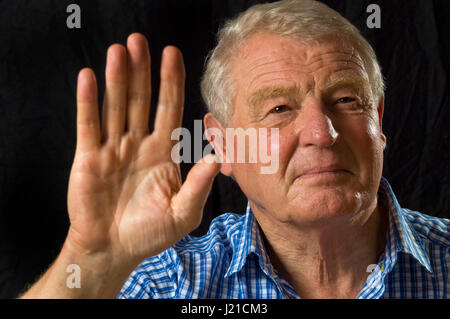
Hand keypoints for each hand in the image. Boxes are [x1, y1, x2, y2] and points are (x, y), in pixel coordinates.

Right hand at [67, 33, 219, 268]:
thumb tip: (219, 158)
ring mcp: (113, 148)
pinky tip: (88, 77)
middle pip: (141, 100)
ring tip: (118, 51)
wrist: (114, 250)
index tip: (173, 54)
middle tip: (140, 40)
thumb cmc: (151, 233)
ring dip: (116, 78)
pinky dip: (88, 102)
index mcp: (163, 152)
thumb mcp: (183, 212)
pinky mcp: (88, 158)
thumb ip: (198, 185)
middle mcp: (138, 144)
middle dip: (142, 70)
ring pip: (115, 106)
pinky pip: (88, 125)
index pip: (169, 109)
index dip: (171, 82)